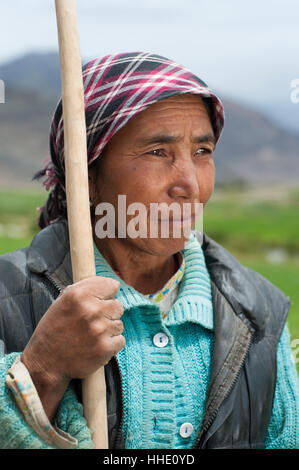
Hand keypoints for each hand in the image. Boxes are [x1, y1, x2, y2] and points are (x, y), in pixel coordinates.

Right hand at [21, 276, 123, 420]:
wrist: (46, 363)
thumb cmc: (54, 330)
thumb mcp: (62, 302)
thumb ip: (84, 290)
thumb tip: (109, 285)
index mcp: (78, 294)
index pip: (112, 285)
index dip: (106, 294)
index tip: (101, 300)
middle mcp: (91, 309)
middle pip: (118, 305)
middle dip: (108, 313)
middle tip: (93, 322)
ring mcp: (100, 329)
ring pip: (119, 324)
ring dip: (109, 330)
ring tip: (91, 336)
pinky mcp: (106, 347)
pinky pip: (120, 340)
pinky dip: (111, 344)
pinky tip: (96, 345)